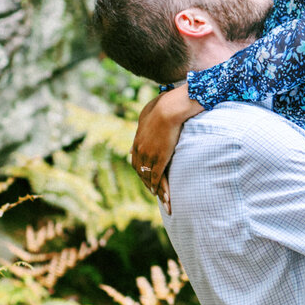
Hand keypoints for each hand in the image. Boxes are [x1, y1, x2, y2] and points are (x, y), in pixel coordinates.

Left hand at [131, 86, 200, 211]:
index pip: (136, 161)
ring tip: (161, 199)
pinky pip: (158, 177)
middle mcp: (140, 150)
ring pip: (149, 177)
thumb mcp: (146, 114)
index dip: (141, 170)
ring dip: (155, 189)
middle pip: (141, 172)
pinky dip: (160, 187)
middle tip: (152, 192)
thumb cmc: (162, 105)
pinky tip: (163, 196)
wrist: (169, 108)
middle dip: (146, 183)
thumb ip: (142, 126)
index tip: (145, 177)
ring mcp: (150, 155)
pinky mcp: (160, 158)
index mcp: (138, 140)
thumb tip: (137, 136)